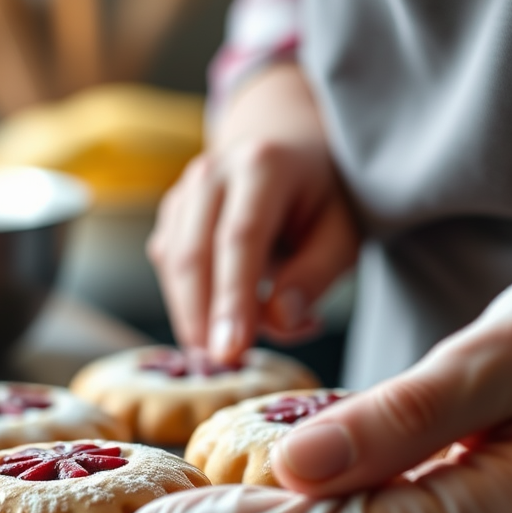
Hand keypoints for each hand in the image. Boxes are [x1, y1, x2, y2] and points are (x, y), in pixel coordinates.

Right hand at [147, 63, 359, 360]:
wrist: (287, 145)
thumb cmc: (321, 197)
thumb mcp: (341, 233)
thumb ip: (314, 277)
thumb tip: (280, 321)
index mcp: (261, 166)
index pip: (239, 240)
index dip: (232, 300)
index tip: (230, 351)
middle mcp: (212, 171)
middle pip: (193, 254)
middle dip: (201, 318)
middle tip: (222, 367)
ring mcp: (183, 191)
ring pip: (173, 264)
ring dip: (195, 315)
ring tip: (235, 345)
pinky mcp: (170, 215)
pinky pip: (169, 266)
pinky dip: (191, 301)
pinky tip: (225, 316)